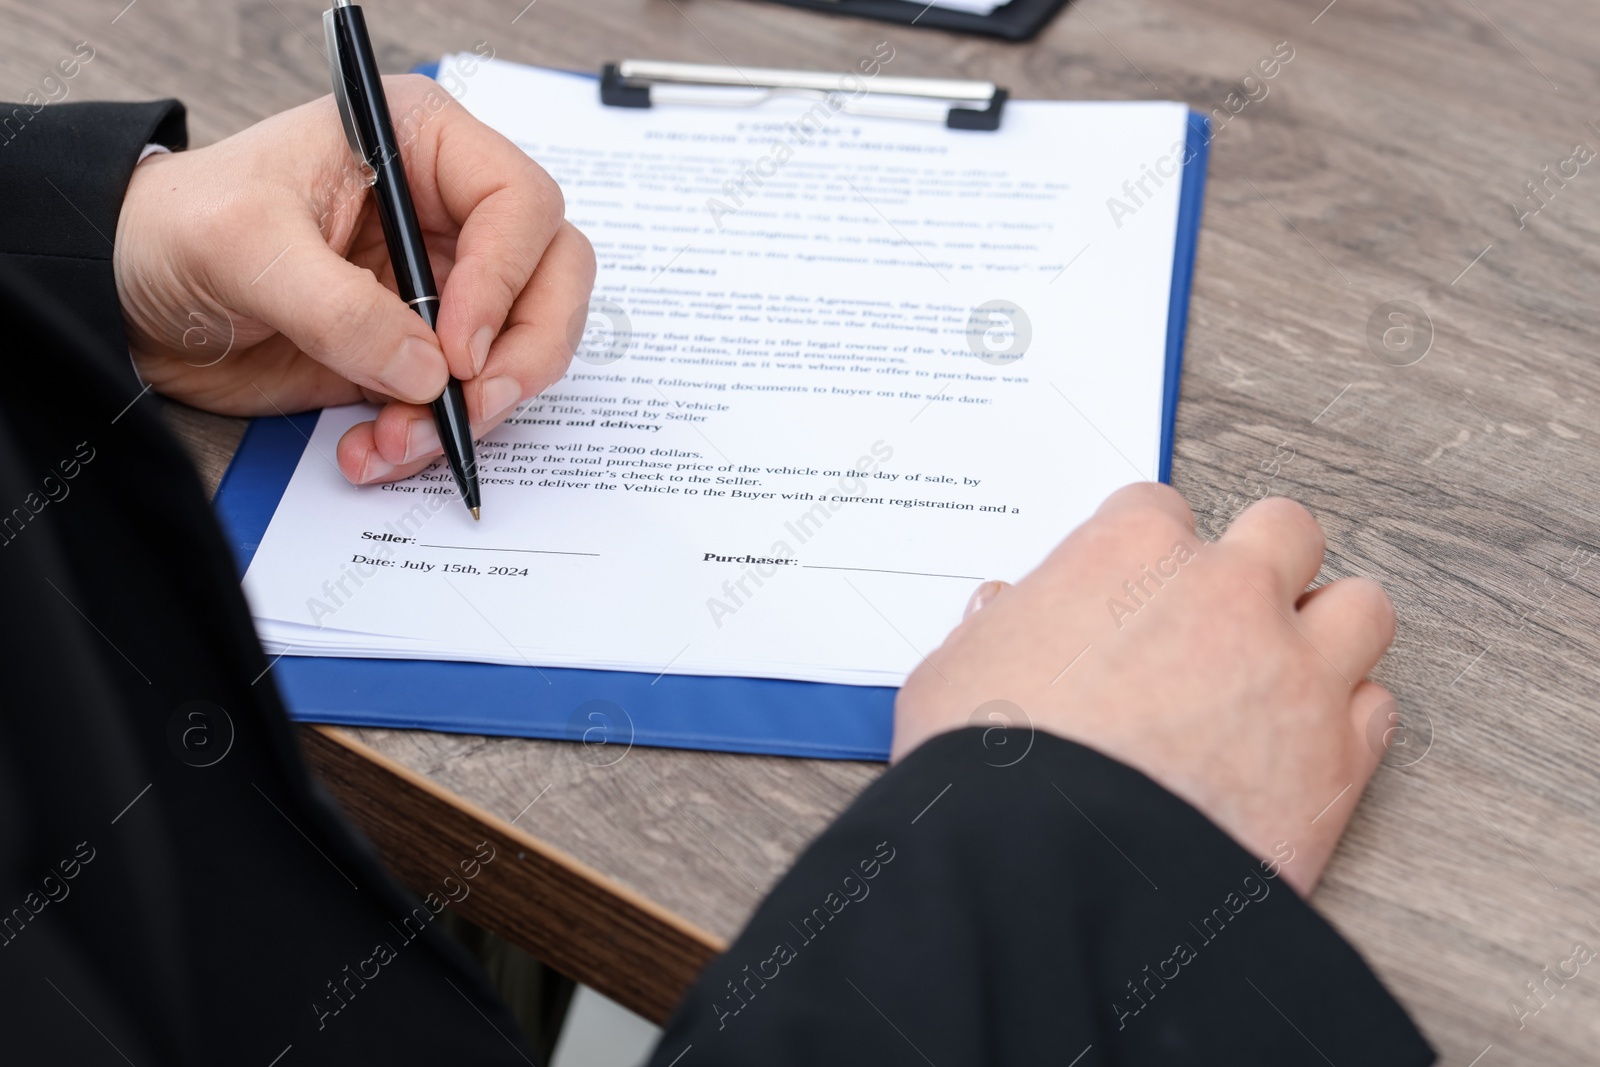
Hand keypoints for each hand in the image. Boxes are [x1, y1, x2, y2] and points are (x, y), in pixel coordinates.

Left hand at [113, 75, 594, 484]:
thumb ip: (339, 308)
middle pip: (552, 280)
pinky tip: (374, 450)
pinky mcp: (423, 350)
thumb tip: (427, 373)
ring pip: (520, 350)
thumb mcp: (246, 247)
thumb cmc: (176, 228)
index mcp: (422, 144)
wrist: (131, 296)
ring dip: (474, 411)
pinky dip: (434, 437)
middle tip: (472, 404)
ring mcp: (444, 285)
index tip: (457, 348)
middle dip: (521, 355)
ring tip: (396, 442)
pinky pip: (467, 400)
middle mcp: (450, 212)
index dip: (506, 279)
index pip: (522, 204)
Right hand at [893, 484, 1395, 894]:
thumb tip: (1003, 612)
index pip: (1158, 509)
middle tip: (1228, 613)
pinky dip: (1346, 723)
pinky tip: (1302, 747)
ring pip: (1361, 607)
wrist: (1054, 872)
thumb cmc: (988, 770)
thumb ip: (988, 631)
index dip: (1144, 554)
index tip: (1133, 591)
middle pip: (1284, 529)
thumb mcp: (950, 676)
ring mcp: (1294, 669)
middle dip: (1262, 564)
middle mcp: (1227, 591)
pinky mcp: (1338, 756)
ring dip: (1328, 633)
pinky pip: (1376, 709)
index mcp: (1129, 554)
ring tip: (1287, 672)